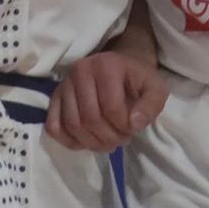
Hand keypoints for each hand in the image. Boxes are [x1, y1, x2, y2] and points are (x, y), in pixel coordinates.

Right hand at [46, 50, 168, 151]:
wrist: (119, 69)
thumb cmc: (136, 80)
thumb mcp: (154, 88)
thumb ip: (151, 105)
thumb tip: (134, 124)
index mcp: (106, 65)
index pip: (111, 107)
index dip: (123, 126)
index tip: (132, 129)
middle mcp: (80, 71)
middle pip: (89, 118)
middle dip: (108, 137)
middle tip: (120, 139)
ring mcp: (64, 84)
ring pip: (72, 124)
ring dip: (91, 142)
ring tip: (107, 141)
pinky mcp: (54, 98)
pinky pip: (54, 126)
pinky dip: (69, 141)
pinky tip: (86, 141)